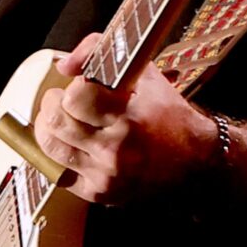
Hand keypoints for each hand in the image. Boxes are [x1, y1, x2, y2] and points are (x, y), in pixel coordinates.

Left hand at [34, 34, 218, 204]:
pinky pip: (58, 171)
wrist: (196, 162)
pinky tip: (73, 145)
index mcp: (129, 116)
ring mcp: (106, 175)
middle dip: (53, 105)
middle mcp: (116, 149)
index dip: (73, 87)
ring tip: (64, 121)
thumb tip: (63, 65)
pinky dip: (60, 155)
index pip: (75, 97)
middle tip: (63, 101)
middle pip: (55, 122)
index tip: (83, 86)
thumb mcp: (143, 73)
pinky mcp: (100, 193)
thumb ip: (100, 53)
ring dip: (50, 129)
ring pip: (51, 148)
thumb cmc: (167, 113)